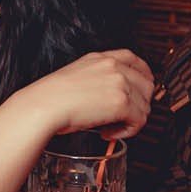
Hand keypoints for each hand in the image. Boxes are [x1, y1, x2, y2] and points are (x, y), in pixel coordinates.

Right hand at [17, 49, 153, 140]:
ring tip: (111, 127)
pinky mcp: (122, 103)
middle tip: (123, 116)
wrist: (43, 106)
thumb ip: (96, 79)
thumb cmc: (50, 97)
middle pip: (146, 84)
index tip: (141, 89)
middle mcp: (113, 67)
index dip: (143, 75)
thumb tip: (107, 97)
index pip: (134, 59)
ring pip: (144, 105)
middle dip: (139, 103)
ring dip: (131, 120)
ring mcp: (120, 83)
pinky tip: (110, 133)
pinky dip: (127, 131)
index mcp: (100, 59)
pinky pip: (139, 121)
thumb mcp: (75, 76)